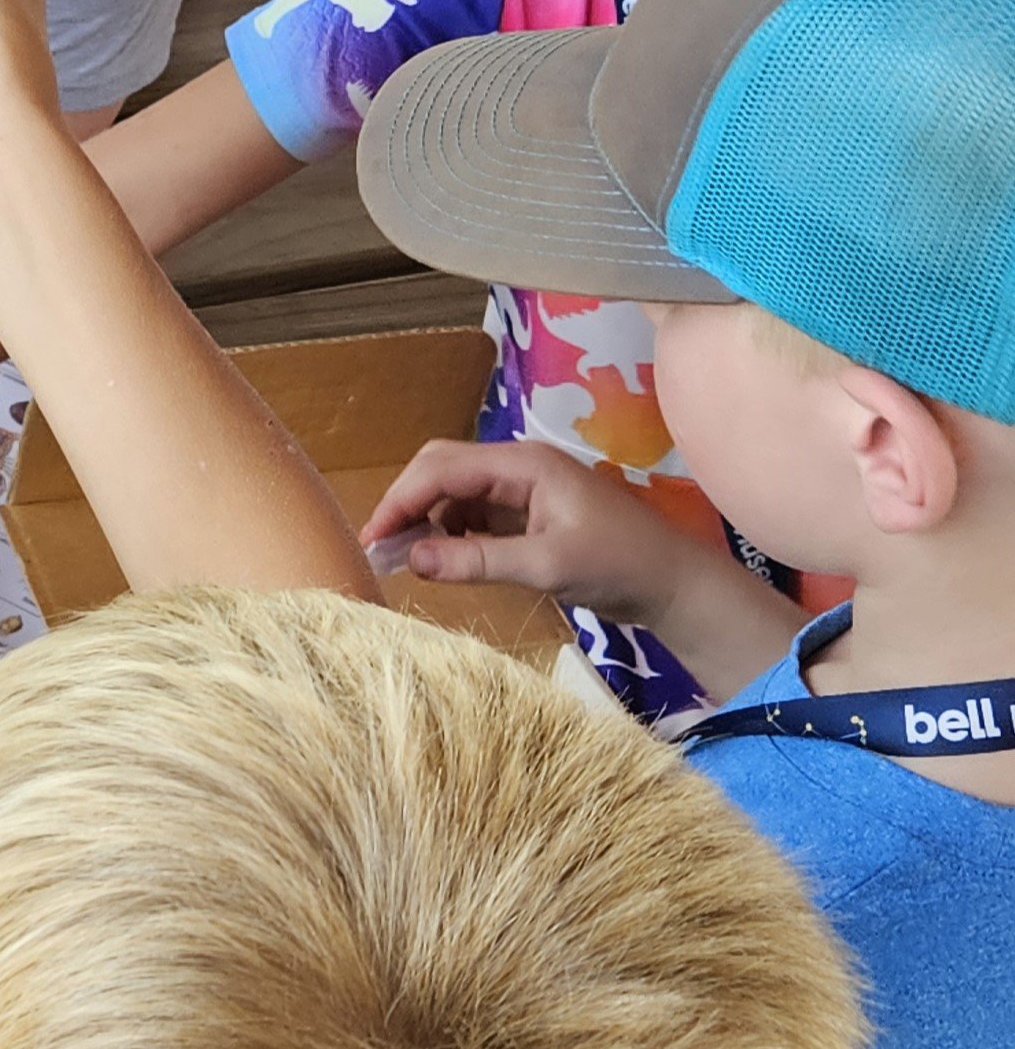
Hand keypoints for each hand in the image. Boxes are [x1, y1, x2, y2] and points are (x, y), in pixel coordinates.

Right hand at [361, 436, 699, 621]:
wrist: (676, 585)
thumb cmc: (619, 566)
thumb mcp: (546, 566)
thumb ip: (476, 560)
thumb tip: (410, 560)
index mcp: (524, 463)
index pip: (441, 468)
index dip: (401, 500)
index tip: (372, 539)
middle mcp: (519, 466)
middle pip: (441, 469)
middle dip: (407, 504)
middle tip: (381, 548)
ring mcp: (524, 489)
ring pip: (454, 491)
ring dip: (426, 520)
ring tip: (405, 558)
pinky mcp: (528, 513)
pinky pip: (473, 512)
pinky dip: (449, 532)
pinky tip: (443, 558)